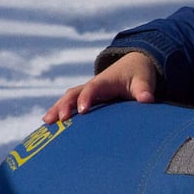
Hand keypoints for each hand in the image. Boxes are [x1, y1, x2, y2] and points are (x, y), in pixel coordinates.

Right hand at [42, 52, 157, 122]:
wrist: (134, 65)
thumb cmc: (138, 74)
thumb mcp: (143, 80)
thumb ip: (144, 89)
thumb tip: (147, 99)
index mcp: (105, 81)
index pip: (93, 88)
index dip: (86, 97)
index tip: (82, 110)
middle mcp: (93, 86)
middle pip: (74, 93)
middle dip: (65, 105)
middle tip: (58, 119)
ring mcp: (87, 92)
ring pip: (68, 99)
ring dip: (57, 109)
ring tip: (46, 123)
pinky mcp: (86, 99)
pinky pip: (70, 105)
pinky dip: (60, 113)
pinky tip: (50, 127)